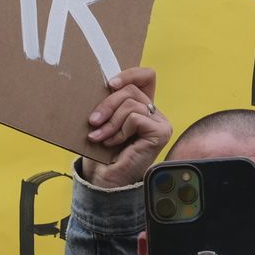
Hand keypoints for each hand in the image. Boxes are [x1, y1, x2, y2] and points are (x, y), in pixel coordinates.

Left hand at [84, 68, 170, 187]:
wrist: (104, 180)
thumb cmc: (101, 152)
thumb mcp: (104, 120)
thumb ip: (110, 102)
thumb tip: (104, 83)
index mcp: (143, 107)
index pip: (147, 76)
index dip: (129, 74)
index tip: (109, 84)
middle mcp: (155, 113)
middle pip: (132, 89)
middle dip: (107, 104)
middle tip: (93, 121)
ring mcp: (161, 123)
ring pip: (131, 104)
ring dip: (110, 122)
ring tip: (99, 137)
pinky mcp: (161, 133)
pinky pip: (135, 118)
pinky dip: (119, 130)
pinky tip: (113, 143)